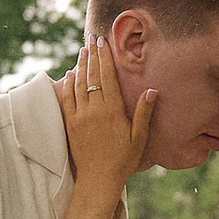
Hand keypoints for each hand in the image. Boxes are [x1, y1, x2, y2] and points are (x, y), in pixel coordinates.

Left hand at [57, 38, 155, 197]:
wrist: (98, 179)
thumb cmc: (123, 160)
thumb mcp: (139, 137)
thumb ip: (144, 113)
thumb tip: (152, 90)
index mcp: (113, 111)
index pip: (107, 77)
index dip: (104, 57)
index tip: (102, 42)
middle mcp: (94, 110)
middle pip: (92, 76)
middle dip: (92, 55)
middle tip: (91, 39)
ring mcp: (80, 116)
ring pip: (78, 84)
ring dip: (80, 65)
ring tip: (82, 51)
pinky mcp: (70, 124)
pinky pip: (67, 98)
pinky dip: (68, 84)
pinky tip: (70, 74)